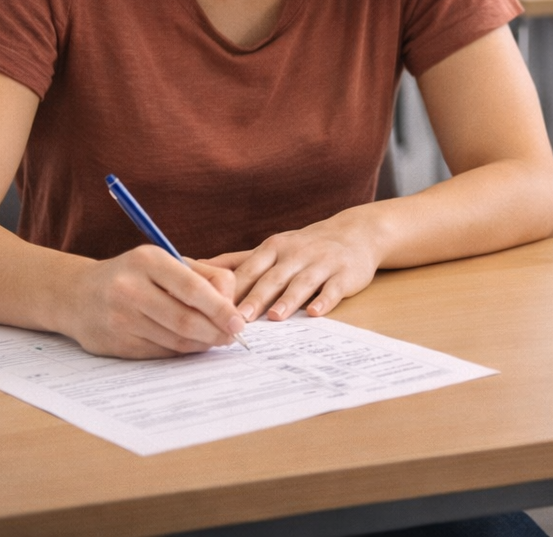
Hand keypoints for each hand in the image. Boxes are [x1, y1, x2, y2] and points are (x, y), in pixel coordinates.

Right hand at [62, 245, 246, 358]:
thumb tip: (233, 306)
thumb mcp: (165, 262)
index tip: (238, 323)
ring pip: (174, 340)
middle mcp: (130, 288)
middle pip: (184, 319)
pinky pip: (160, 353)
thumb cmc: (134, 275)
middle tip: (231, 336)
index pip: (192, 288)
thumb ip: (204, 276)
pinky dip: (181, 351)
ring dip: (201, 344)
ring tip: (215, 339)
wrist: (78, 295)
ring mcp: (120, 318)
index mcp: (147, 260)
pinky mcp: (116, 343)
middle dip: (215, 332)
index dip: (220, 309)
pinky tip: (190, 345)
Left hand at [206, 215, 380, 322]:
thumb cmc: (305, 247)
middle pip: (273, 278)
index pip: (250, 270)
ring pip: (302, 283)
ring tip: (274, 317)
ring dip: (288, 300)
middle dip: (255, 297)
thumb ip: (238, 261)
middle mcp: (296, 254)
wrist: (355, 233)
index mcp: (274, 249)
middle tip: (239, 318)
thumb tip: (197, 266)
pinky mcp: (344, 274)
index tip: (215, 307)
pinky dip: (324, 301)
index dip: (233, 289)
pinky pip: (333, 289)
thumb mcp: (272, 248)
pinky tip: (314, 313)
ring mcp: (321, 263)